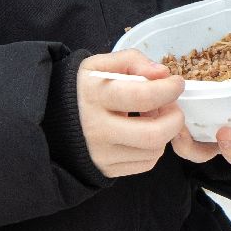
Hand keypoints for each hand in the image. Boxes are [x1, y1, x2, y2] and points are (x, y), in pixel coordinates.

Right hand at [77, 50, 185, 177]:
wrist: (54, 120)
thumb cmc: (83, 88)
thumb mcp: (100, 65)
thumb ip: (132, 61)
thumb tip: (162, 73)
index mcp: (95, 97)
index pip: (142, 97)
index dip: (168, 89)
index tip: (177, 83)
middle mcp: (98, 130)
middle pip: (154, 134)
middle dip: (174, 118)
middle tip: (172, 106)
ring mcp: (102, 154)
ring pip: (154, 151)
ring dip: (165, 132)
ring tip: (154, 116)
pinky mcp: (107, 170)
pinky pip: (145, 163)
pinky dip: (153, 148)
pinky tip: (143, 132)